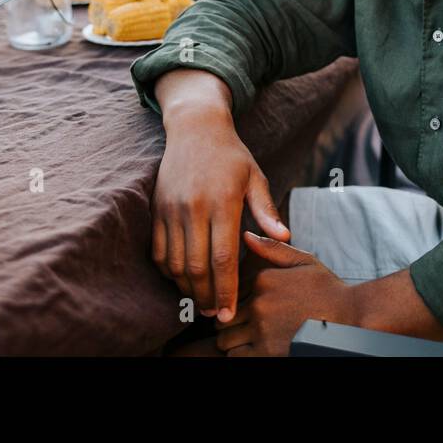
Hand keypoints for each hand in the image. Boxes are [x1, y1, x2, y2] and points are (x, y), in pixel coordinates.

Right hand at [151, 70, 290, 322]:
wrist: (195, 128)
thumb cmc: (231, 155)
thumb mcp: (255, 176)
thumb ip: (266, 209)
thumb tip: (285, 237)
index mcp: (222, 201)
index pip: (223, 257)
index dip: (226, 289)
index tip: (229, 312)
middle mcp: (194, 207)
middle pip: (197, 266)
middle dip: (206, 296)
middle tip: (216, 314)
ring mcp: (171, 209)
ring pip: (175, 262)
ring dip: (186, 287)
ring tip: (201, 301)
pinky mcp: (157, 209)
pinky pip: (158, 250)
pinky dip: (168, 270)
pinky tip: (182, 279)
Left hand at [214, 232, 357, 355]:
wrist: (351, 319)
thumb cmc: (328, 292)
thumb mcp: (304, 262)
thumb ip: (273, 249)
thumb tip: (246, 234)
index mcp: (264, 280)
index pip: (228, 292)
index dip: (233, 302)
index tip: (242, 309)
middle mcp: (259, 304)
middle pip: (223, 318)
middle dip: (229, 323)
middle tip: (241, 327)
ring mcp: (262, 329)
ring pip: (225, 339)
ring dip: (232, 341)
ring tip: (247, 340)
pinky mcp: (267, 352)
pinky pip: (236, 357)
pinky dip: (240, 354)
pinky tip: (254, 350)